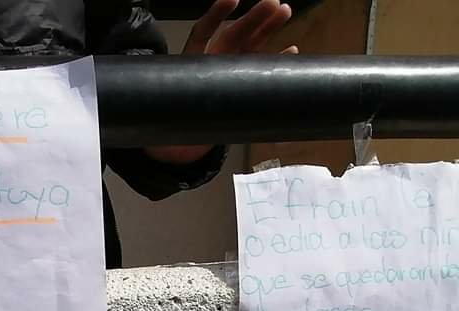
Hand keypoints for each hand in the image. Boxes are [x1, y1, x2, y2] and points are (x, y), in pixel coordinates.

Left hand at [145, 0, 297, 165]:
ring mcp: (230, 75)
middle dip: (253, 19)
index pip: (202, 33)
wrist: (180, 148)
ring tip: (284, 11)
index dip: (215, 15)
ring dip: (267, 30)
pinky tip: (291, 51)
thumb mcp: (167, 115)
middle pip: (233, 36)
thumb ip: (172, 106)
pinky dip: (276, 62)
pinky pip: (261, 73)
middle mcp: (213, 63)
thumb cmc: (172, 125)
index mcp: (192, 63)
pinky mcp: (243, 91)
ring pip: (250, 47)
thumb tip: (177, 102)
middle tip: (273, 3)